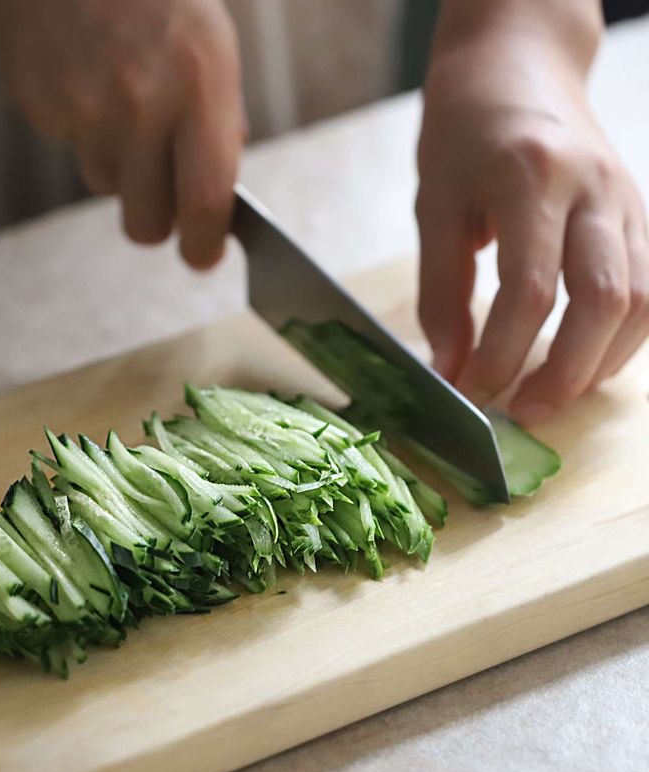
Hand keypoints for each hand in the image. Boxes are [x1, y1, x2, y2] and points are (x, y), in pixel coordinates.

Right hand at [0, 0, 243, 267]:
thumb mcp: (214, 48)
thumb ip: (218, 126)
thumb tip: (214, 197)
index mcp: (198, 87)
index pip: (205, 204)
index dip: (205, 246)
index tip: (203, 255)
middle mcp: (139, 105)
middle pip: (144, 226)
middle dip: (157, 220)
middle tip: (163, 194)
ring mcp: (80, 106)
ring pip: (104, 187)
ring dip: (118, 166)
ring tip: (121, 103)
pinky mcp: (37, 103)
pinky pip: (70, 148)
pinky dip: (83, 129)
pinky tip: (88, 80)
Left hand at [416, 1, 648, 425]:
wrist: (517, 66)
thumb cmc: (464, 133)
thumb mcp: (435, 206)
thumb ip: (441, 292)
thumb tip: (450, 369)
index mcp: (531, 178)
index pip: (528, 291)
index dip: (500, 356)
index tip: (471, 395)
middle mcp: (594, 189)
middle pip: (603, 301)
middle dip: (562, 373)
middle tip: (522, 414)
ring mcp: (627, 200)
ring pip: (642, 300)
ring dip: (599, 363)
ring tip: (551, 397)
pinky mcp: (639, 213)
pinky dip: (622, 337)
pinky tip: (585, 361)